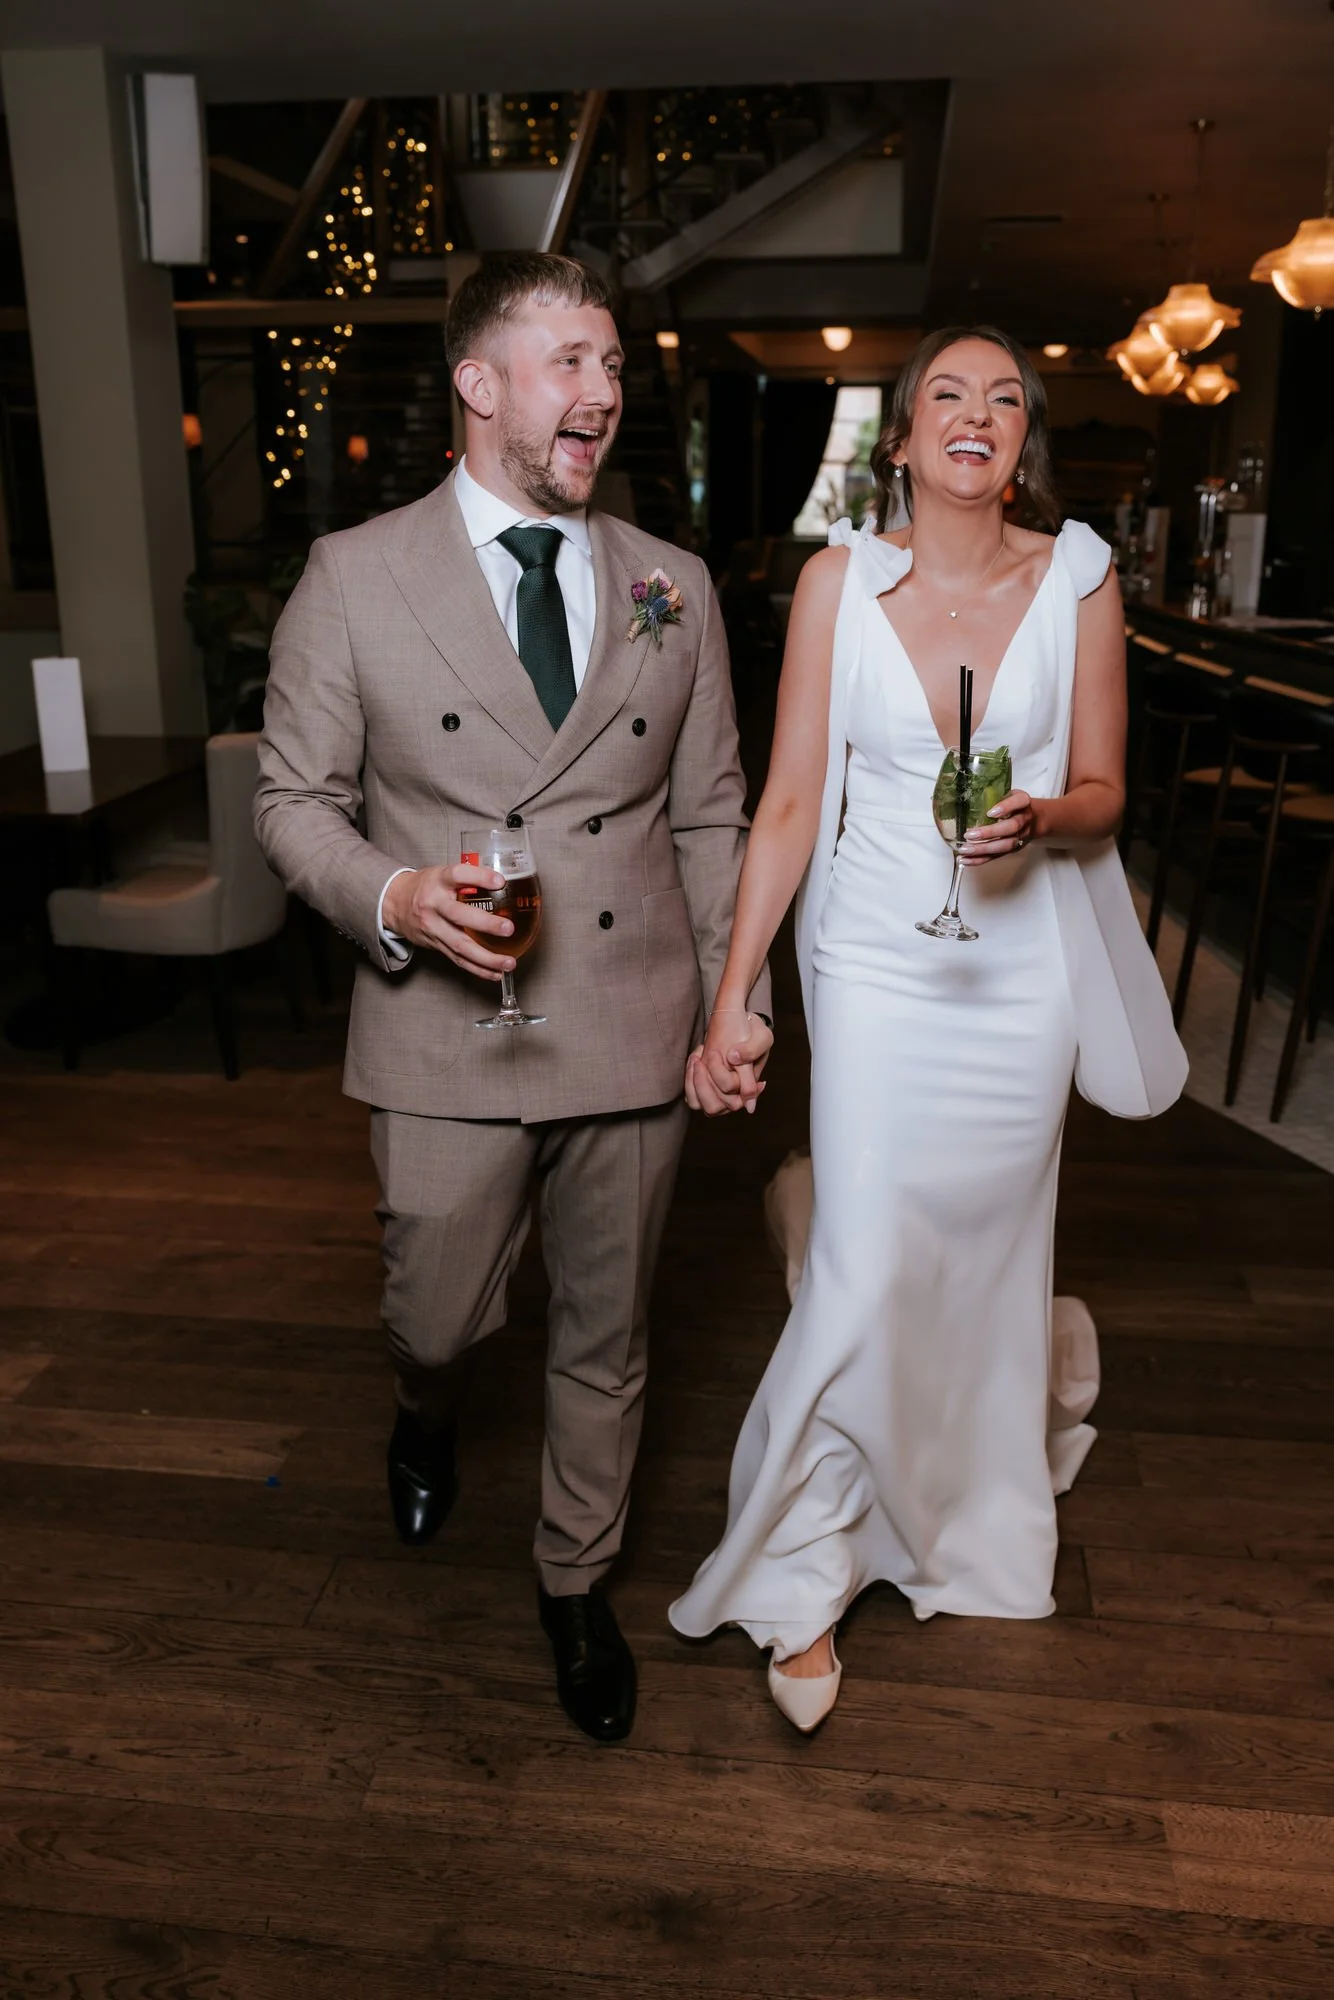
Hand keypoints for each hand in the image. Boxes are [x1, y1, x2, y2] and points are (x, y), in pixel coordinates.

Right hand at [382, 863, 516, 979]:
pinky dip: (478, 969)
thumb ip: (469, 878)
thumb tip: (504, 881)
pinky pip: (458, 960)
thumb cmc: (426, 887)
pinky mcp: (435, 945)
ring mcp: (433, 928)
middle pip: (458, 916)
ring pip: (460, 945)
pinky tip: (495, 973)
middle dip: (485, 924)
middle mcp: (433, 905)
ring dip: (487, 958)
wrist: (395, 904)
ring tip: (508, 963)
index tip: (499, 882)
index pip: (458, 875)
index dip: (479, 877)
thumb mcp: (442, 873)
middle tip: (508, 929)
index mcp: (438, 881)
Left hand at [684, 1008, 773, 1116]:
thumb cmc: (751, 1030)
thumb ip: (754, 1058)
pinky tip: (696, 1059)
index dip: (720, 1074)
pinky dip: (689, 1079)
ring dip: (695, 1081)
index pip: (731, 1095)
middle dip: (704, 1081)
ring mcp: (718, 1094)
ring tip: (698, 1058)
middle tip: (709, 1054)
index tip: (723, 1051)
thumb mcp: (761, 1037)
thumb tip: (749, 1091)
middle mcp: (733, 1096)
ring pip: (700, 1105)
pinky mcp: (705, 1087)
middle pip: (713, 1108)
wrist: (736, 1022)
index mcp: (750, 1088)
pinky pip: (692, 1096)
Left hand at [963, 790, 1038, 865]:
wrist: (1035, 820)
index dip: (1005, 807)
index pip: (1018, 802)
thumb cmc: (1015, 806)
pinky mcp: (1012, 850)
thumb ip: (995, 798)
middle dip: (989, 833)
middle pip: (1011, 828)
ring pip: (1004, 845)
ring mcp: (1020, 837)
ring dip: (983, 849)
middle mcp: (1024, 820)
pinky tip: (966, 859)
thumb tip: (969, 803)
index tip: (990, 813)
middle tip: (969, 835)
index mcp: (1023, 802)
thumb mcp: (1008, 795)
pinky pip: (997, 856)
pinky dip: (980, 859)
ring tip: (964, 849)